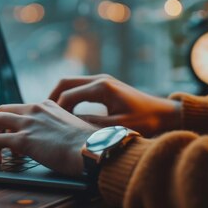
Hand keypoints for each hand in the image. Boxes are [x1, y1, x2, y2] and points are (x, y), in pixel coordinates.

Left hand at [0, 100, 97, 175]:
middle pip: (4, 109)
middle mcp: (35, 110)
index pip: (23, 108)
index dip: (16, 123)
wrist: (92, 150)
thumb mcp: (75, 127)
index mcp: (48, 106)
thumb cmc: (89, 144)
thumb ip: (62, 128)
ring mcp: (28, 123)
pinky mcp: (23, 140)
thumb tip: (61, 141)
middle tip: (0, 141)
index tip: (17, 137)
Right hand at [49, 74, 179, 135]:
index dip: (56, 111)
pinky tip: (67, 115)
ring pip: (71, 84)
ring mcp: (102, 81)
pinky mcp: (105, 86)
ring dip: (59, 98)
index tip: (48, 126)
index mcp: (101, 87)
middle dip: (51, 99)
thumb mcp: (117, 127)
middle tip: (42, 116)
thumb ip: (92, 125)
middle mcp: (100, 80)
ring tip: (51, 116)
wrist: (165, 114)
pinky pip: (80, 89)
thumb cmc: (146, 122)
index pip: (68, 96)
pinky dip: (69, 98)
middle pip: (64, 83)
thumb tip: (69, 126)